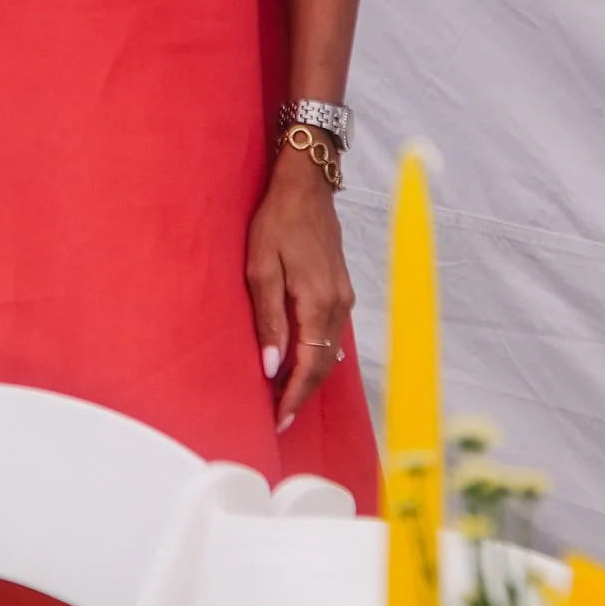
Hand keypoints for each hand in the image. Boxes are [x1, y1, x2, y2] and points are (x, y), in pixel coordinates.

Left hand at [245, 141, 354, 436]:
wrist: (306, 185)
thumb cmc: (277, 221)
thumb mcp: (261, 267)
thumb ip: (268, 319)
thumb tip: (272, 366)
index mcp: (317, 302)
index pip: (309, 365)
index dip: (293, 396)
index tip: (277, 420)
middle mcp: (338, 304)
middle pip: (323, 365)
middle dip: (301, 394)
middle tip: (278, 417)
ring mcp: (343, 296)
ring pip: (329, 351)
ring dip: (308, 375)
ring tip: (284, 395)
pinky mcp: (341, 288)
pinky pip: (331, 333)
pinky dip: (317, 353)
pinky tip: (301, 360)